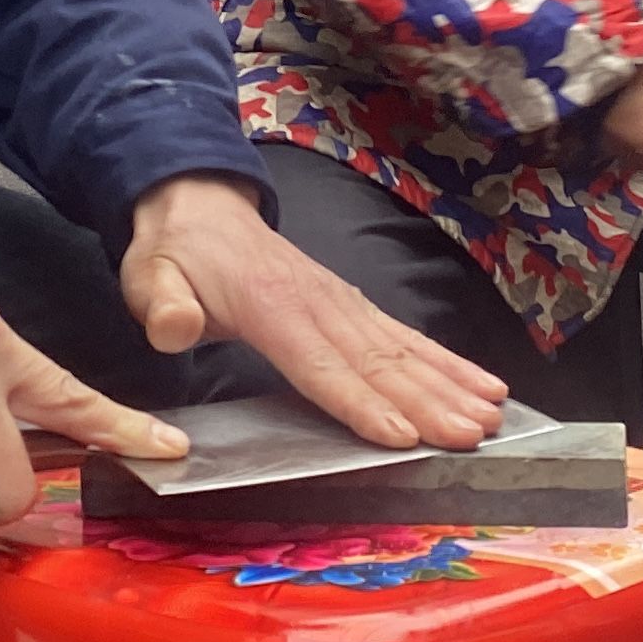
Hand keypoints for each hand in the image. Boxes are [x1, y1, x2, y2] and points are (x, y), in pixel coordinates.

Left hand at [121, 175, 509, 449]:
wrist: (199, 206)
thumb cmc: (174, 254)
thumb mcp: (148, 275)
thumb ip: (161, 304)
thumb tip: (173, 327)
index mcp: (270, 304)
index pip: (319, 362)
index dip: (359, 401)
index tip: (401, 434)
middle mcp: (319, 303)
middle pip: (377, 361)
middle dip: (428, 401)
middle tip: (471, 435)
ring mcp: (343, 303)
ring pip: (403, 350)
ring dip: (451, 385)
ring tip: (493, 417)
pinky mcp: (354, 308)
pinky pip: (407, 337)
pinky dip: (449, 362)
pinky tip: (485, 384)